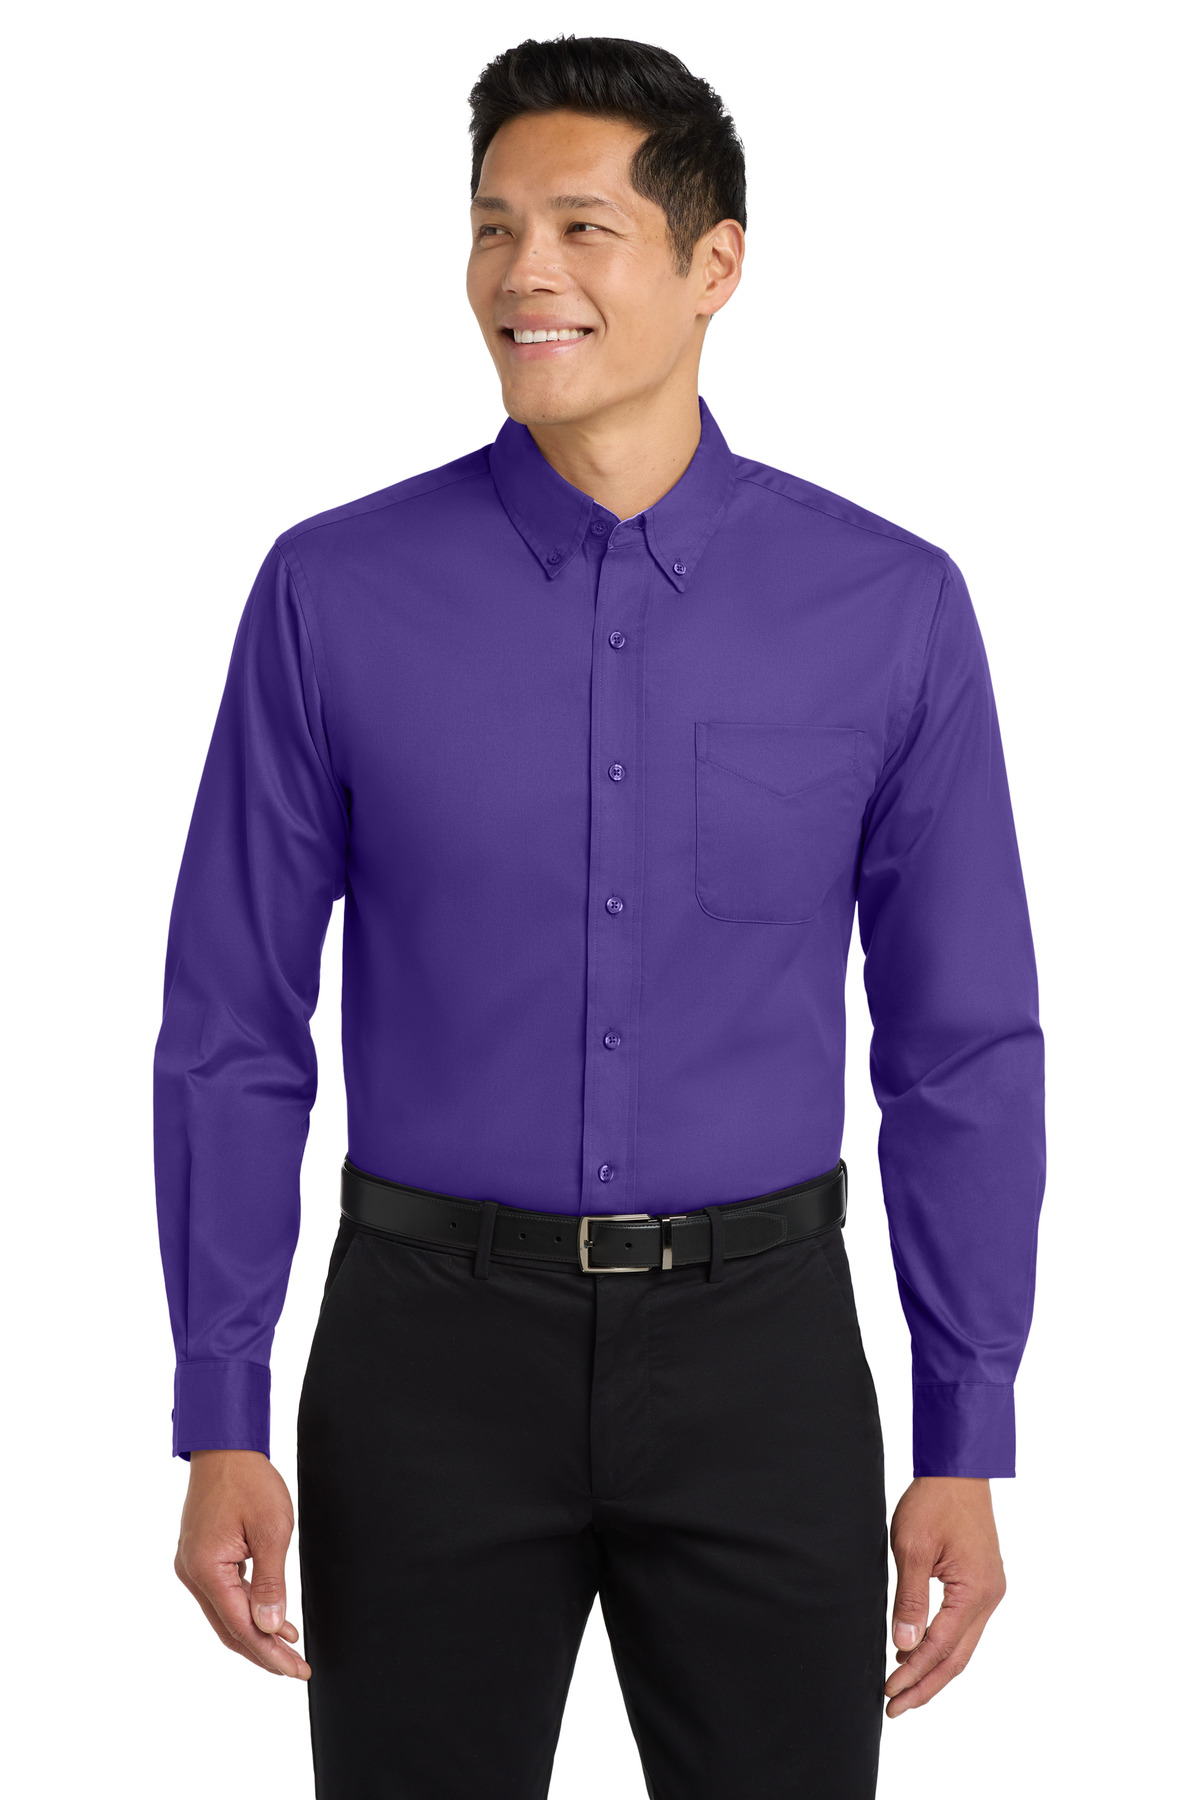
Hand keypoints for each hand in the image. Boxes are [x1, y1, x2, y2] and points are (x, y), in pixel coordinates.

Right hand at [175, 1448, 310, 1678]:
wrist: (224, 1446)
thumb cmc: (248, 1480)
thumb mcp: (272, 1530)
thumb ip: (271, 1583)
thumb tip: (270, 1627)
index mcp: (206, 1569)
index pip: (241, 1626)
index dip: (270, 1652)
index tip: (296, 1669)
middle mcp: (192, 1572)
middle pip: (229, 1627)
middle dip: (263, 1651)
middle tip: (295, 1669)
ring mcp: (192, 1565)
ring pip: (225, 1613)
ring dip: (256, 1632)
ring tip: (288, 1648)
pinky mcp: (199, 1556)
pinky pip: (223, 1593)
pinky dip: (246, 1608)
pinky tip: (270, 1617)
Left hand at [885, 1476, 1004, 1716]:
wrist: (958, 1470)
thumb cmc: (935, 1502)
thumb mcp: (913, 1549)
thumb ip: (910, 1600)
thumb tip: (903, 1647)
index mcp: (975, 1592)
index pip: (941, 1648)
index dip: (914, 1675)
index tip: (889, 1694)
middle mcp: (989, 1598)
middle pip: (957, 1658)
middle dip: (926, 1686)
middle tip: (895, 1707)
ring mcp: (989, 1591)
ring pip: (962, 1645)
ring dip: (933, 1668)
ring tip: (902, 1687)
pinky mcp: (982, 1582)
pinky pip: (963, 1626)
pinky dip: (941, 1644)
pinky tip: (916, 1650)